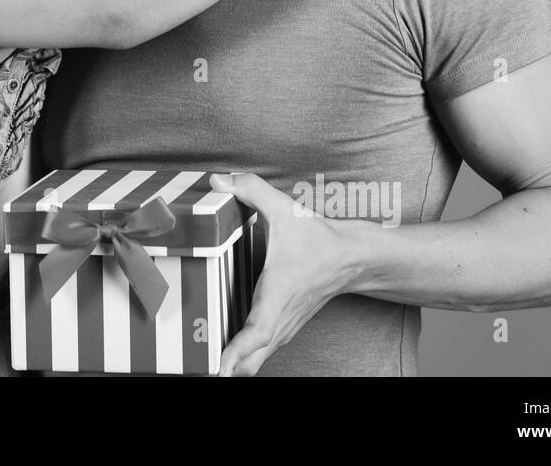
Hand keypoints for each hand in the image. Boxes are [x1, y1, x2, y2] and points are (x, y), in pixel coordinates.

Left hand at [209, 172, 358, 375]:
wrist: (352, 258)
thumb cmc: (318, 238)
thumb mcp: (285, 208)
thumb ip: (251, 190)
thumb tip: (218, 180)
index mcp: (278, 293)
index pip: (258, 331)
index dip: (238, 350)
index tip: (219, 367)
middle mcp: (280, 317)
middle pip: (252, 361)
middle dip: (227, 370)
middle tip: (198, 370)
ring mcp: (283, 327)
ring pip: (257, 361)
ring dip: (233, 367)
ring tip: (203, 369)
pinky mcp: (283, 329)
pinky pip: (260, 354)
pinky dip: (242, 360)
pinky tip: (223, 361)